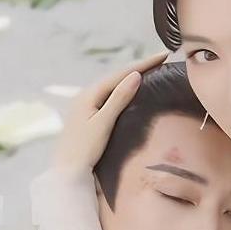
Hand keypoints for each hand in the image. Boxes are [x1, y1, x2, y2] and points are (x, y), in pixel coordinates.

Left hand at [52, 51, 168, 179]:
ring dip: (132, 78)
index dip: (143, 64)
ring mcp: (86, 107)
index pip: (120, 74)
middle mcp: (86, 96)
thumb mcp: (103, 123)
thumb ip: (119, 99)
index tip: (163, 55)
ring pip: (114, 86)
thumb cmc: (84, 150)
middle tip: (161, 60)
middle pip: (117, 77)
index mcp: (89, 94)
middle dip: (139, 67)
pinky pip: (111, 97)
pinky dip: (125, 90)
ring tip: (152, 70)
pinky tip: (133, 92)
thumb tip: (136, 75)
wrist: (67, 174)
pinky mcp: (89, 117)